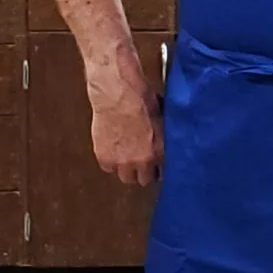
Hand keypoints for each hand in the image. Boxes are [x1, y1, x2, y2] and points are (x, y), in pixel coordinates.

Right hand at [86, 46, 163, 185]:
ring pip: (126, 177)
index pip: (163, 174)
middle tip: (142, 161)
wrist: (118, 92)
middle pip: (144, 180)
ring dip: (127, 169)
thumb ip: (164, 138)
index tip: (158, 165)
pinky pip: (109, 169)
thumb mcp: (162, 119)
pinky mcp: (105, 158)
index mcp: (159, 152)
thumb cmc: (141, 99)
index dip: (160, 169)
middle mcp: (142, 162)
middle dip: (144, 172)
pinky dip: (111, 162)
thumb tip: (167, 143)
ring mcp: (122, 162)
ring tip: (128, 155)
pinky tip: (114, 149)